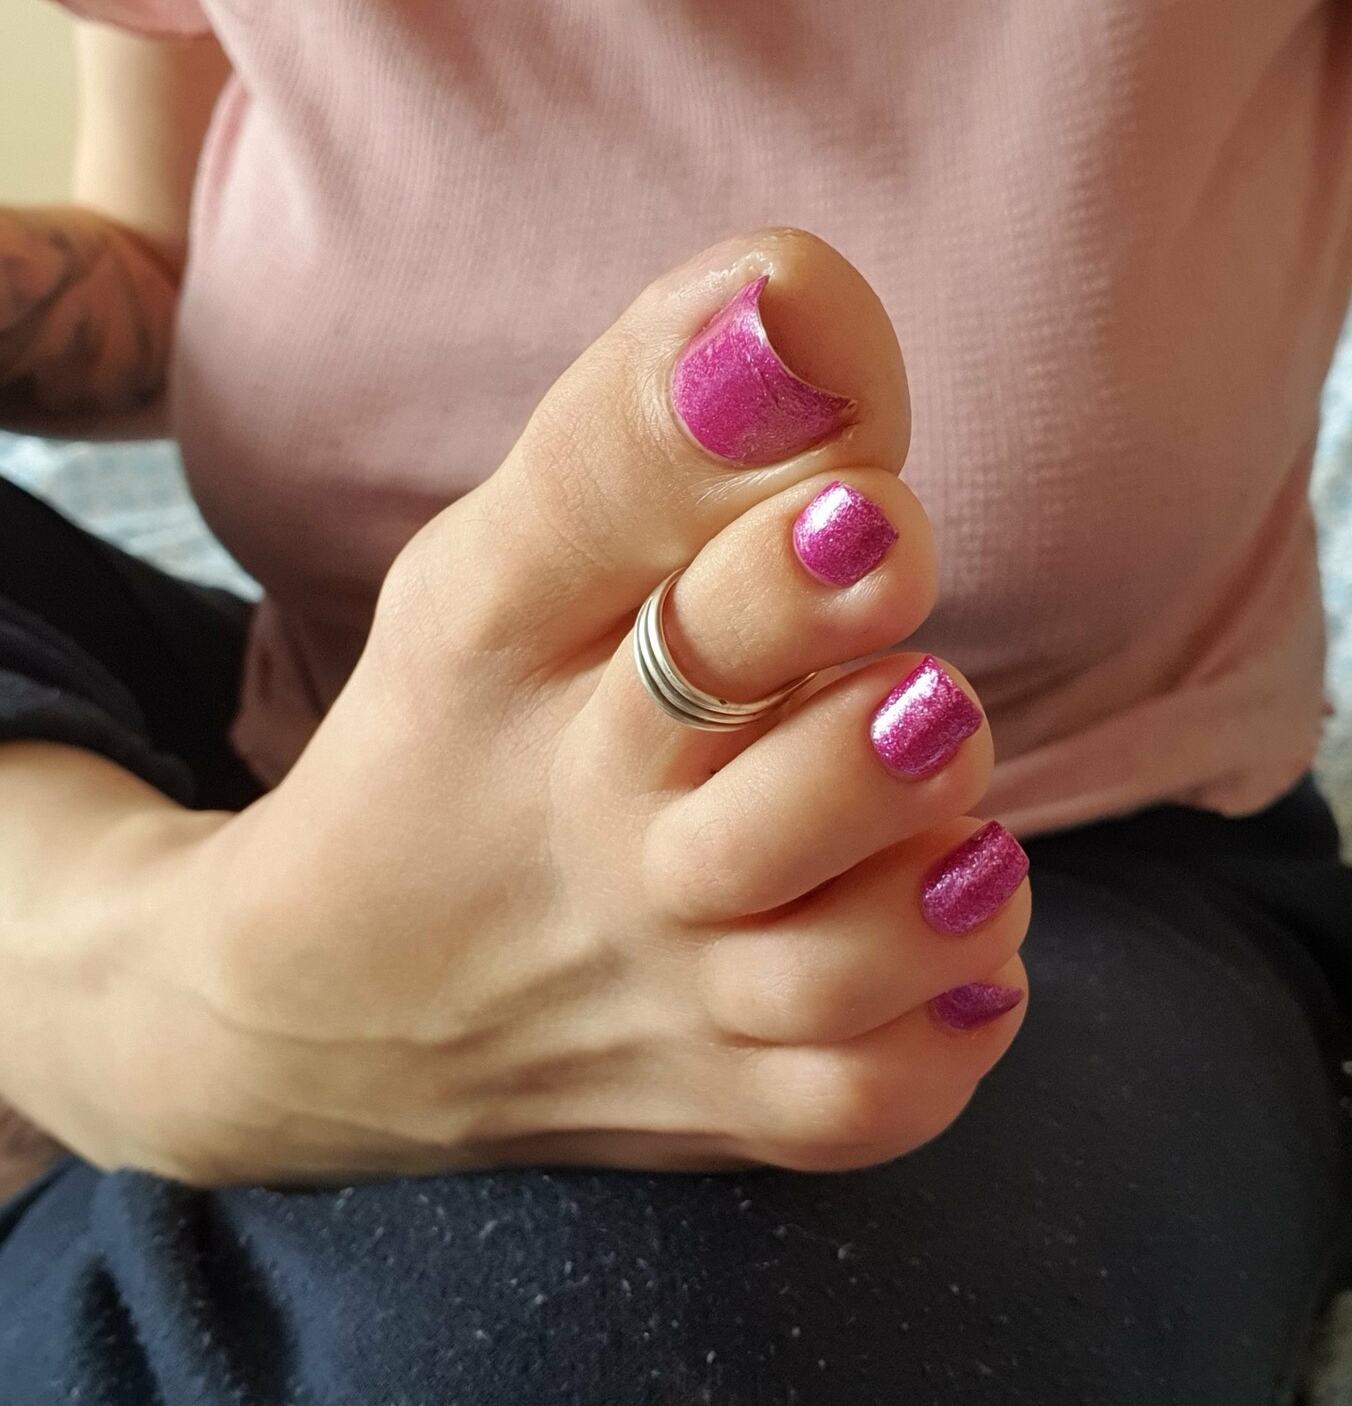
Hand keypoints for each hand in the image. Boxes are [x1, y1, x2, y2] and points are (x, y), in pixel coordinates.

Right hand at [87, 231, 1031, 1185]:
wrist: (329, 1006)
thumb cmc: (466, 736)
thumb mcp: (503, 568)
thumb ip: (651, 431)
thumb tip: (798, 292)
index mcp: (508, 654)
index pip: (599, 552)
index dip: (740, 498)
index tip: (843, 448)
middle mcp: (587, 833)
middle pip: (733, 804)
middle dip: (855, 735)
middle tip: (914, 658)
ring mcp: (655, 989)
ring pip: (817, 975)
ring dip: (921, 895)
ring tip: (967, 823)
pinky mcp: (712, 1103)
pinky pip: (847, 1112)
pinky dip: (937, 1043)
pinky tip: (967, 943)